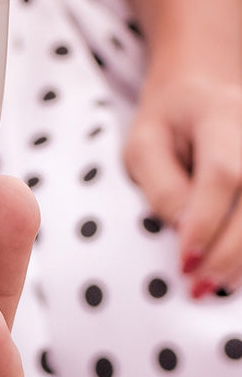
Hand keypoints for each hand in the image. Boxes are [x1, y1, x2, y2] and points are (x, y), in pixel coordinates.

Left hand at [124, 65, 241, 296]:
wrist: (204, 91)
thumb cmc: (167, 122)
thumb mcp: (143, 144)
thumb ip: (161, 185)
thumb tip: (183, 231)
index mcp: (223, 114)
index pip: (223, 173)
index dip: (206, 221)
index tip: (185, 261)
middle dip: (231, 250)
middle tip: (199, 285)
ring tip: (215, 285)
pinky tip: (237, 271)